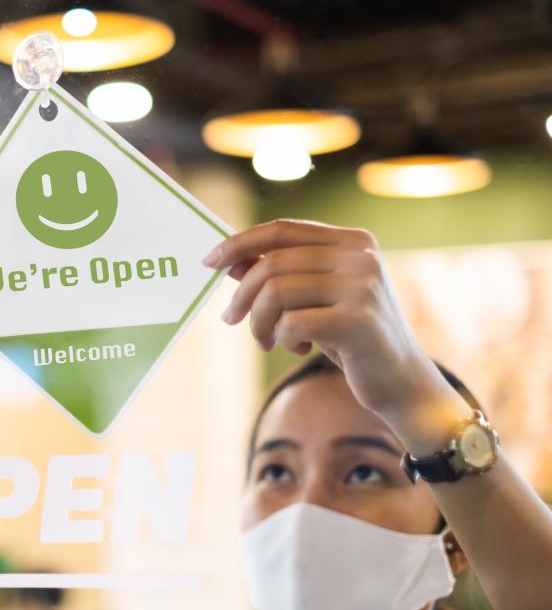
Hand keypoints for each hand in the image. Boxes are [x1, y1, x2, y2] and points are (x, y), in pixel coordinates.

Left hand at [202, 219, 443, 420]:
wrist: (401, 380)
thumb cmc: (351, 336)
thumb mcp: (315, 298)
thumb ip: (281, 275)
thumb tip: (230, 259)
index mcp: (353, 241)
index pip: (283, 229)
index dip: (240, 242)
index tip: (208, 260)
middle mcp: (361, 256)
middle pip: (272, 262)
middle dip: (242, 294)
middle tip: (229, 319)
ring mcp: (362, 286)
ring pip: (275, 292)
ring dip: (259, 322)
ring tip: (266, 341)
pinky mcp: (356, 321)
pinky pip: (290, 324)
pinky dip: (281, 339)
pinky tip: (299, 349)